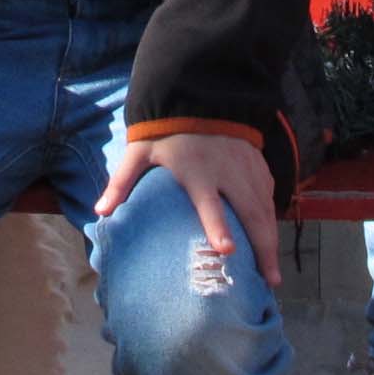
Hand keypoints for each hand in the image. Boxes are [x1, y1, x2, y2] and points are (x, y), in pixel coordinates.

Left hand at [95, 131, 281, 288]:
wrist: (200, 93)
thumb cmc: (166, 129)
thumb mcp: (140, 151)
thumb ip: (122, 181)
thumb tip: (100, 211)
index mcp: (197, 172)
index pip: (210, 203)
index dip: (219, 227)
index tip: (228, 250)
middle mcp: (228, 173)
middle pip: (251, 213)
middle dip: (262, 248)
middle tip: (269, 281)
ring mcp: (247, 168)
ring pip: (266, 208)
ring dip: (271, 241)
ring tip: (273, 274)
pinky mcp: (258, 164)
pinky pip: (269, 196)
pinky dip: (272, 219)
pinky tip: (271, 239)